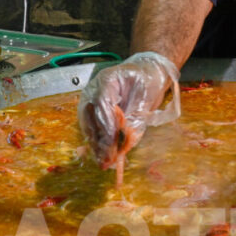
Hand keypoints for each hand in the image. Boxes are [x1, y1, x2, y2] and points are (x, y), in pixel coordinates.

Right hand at [78, 52, 179, 169]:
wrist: (144, 73)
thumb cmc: (147, 81)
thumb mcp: (146, 97)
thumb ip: (135, 117)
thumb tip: (126, 140)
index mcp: (107, 80)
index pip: (101, 105)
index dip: (106, 126)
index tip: (112, 144)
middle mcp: (93, 90)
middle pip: (90, 117)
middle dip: (99, 141)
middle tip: (107, 160)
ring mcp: (90, 101)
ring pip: (88, 126)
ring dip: (96, 146)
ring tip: (104, 163)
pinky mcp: (92, 112)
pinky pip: (92, 129)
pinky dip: (98, 144)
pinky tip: (103, 157)